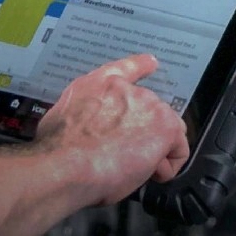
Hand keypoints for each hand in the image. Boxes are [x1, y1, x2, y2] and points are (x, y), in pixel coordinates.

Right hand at [35, 54, 192, 203]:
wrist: (66, 164)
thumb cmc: (58, 151)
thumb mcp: (61, 120)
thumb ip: (82, 116)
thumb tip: (84, 132)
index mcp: (98, 84)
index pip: (127, 68)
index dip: (142, 66)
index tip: (151, 63)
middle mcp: (127, 89)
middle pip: (150, 112)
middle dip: (143, 136)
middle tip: (122, 157)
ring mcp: (149, 105)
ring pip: (167, 132)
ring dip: (156, 152)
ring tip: (131, 167)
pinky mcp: (166, 127)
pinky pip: (178, 152)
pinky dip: (167, 168)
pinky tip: (147, 173)